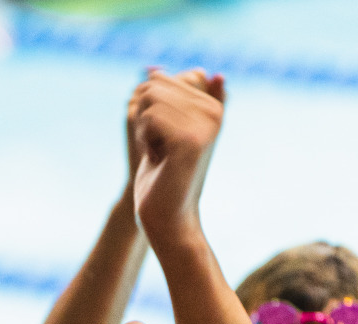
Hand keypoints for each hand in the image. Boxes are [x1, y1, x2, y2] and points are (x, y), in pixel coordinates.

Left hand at [129, 70, 225, 245]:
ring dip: (143, 130)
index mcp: (212, 105)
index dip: (147, 110)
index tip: (162, 138)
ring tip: (160, 154)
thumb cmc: (164, 177)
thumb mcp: (171, 133)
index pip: (159, 78)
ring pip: (150, 99)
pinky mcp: (192, 139)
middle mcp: (214, 110)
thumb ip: (182, 100)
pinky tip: (160, 160)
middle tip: (159, 148)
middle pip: (153, 84)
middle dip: (143, 118)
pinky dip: (145, 140)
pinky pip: (150, 116)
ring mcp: (206, 123)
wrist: (169, 218)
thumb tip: (202, 70)